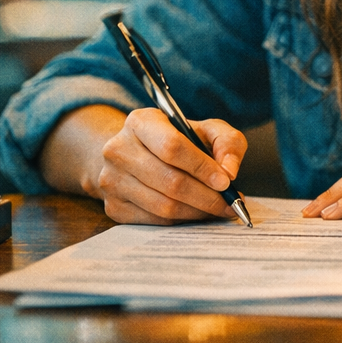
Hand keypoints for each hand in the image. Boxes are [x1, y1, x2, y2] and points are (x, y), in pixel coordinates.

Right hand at [94, 107, 247, 224]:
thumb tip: (229, 171)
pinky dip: (181, 220)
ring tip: (217, 209)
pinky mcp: (113, 206)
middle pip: (170, 181)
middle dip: (206, 196)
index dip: (202, 167)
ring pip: (163, 205)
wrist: (136, 154)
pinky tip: (196, 213)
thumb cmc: (177, 141)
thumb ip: (226, 142)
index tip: (226, 181)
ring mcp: (112, 180)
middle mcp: (119, 149)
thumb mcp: (205, 129)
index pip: (172, 147)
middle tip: (229, 203)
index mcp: (141, 122)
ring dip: (197, 211)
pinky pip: (154, 220)